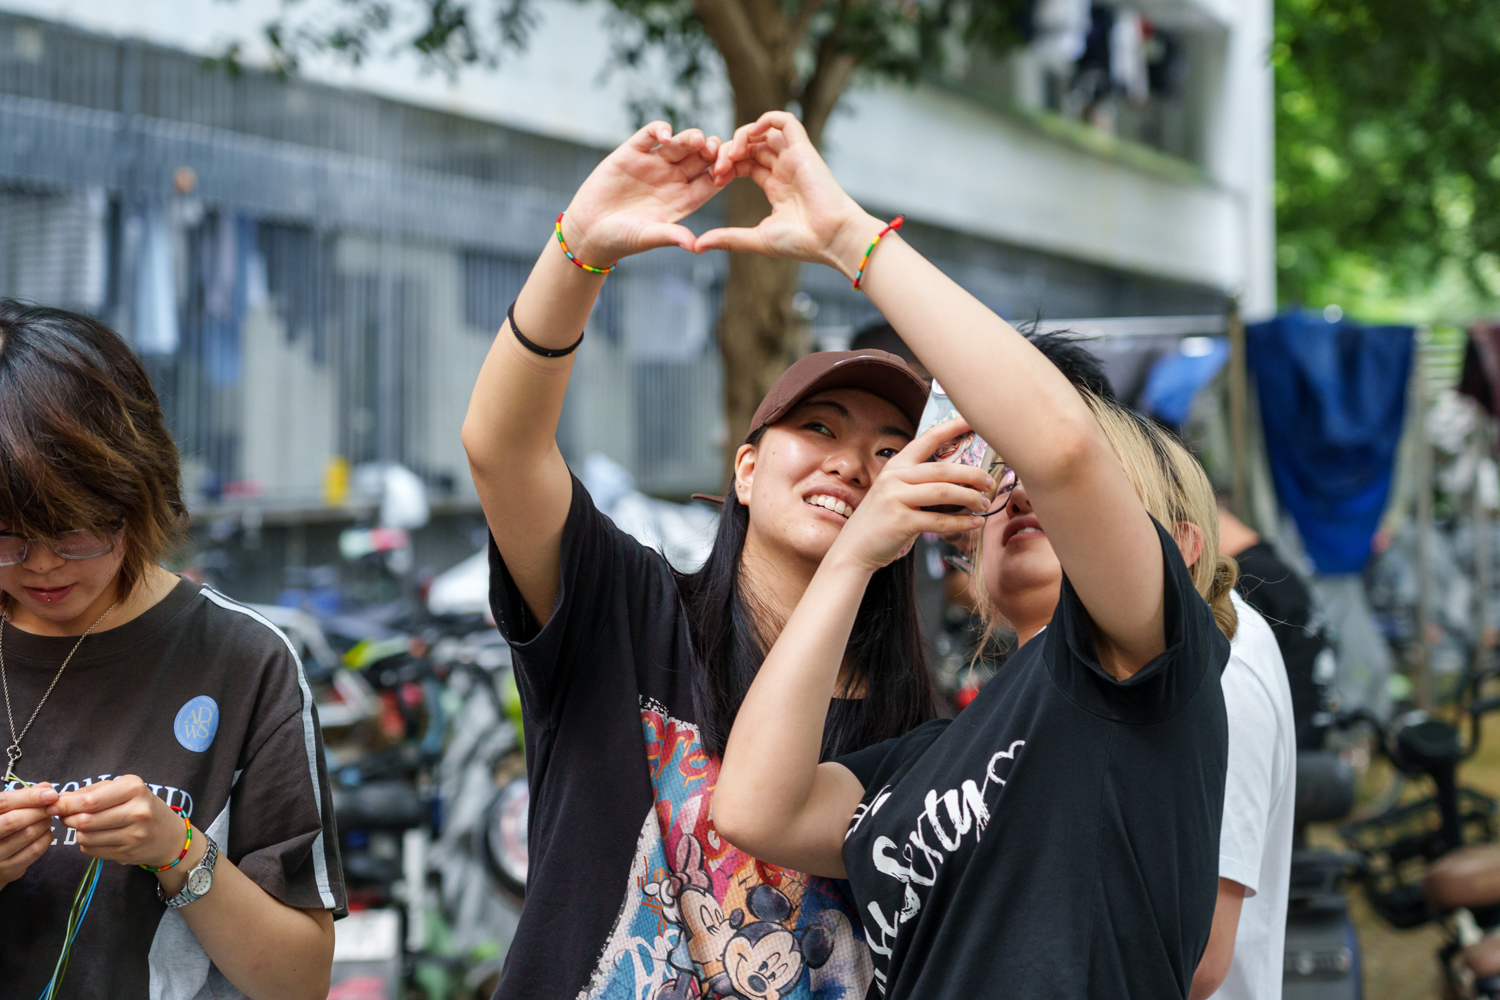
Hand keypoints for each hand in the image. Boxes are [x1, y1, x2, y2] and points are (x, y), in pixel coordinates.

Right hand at [0, 783, 57, 887]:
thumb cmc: (0, 828)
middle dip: (39, 811)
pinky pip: (35, 850)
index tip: (51, 793)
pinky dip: (46, 837)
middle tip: (52, 806)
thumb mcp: (4, 811)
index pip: (4, 803)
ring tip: (47, 817)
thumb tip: (46, 787)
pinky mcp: (8, 870)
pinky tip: (45, 831)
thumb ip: (22, 798)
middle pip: (15, 820)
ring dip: (45, 822)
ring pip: (28, 834)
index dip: (29, 796)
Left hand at [50, 775, 189, 868]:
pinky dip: (87, 844)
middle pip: (85, 820)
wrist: (169, 835)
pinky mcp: (127, 853)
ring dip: (78, 832)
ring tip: (84, 825)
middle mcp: (138, 811)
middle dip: (68, 819)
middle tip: (65, 816)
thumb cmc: (141, 806)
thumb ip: (91, 792)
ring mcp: (134, 835)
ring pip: (86, 837)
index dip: (66, 804)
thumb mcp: (123, 789)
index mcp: (135, 789)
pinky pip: (92, 850)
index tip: (53, 805)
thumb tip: (59, 800)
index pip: (90, 801)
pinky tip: (97, 836)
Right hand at [561, 122, 723, 266]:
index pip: (711, 181)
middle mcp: (672, 179)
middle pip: (700, 158)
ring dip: (691, 138)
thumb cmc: (621, 239)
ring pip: (680, 144)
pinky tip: (665, 135)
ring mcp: (653, 164)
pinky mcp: (631, 153)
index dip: (722, 173)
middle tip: (715, 149)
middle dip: (711, 151)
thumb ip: (671, 236)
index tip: (727, 171)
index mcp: (684, 199)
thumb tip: (696, 246)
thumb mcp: (647, 236)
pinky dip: (659, 129)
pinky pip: (650, 134)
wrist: (588, 231)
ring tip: (696, 140)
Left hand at [697, 111, 883, 278]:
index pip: (745, 164)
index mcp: (776, 187)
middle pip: (751, 146)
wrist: (831, 238)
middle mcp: (784, 169)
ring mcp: (794, 158)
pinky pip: (785, 121)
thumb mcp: (757, 239)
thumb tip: (698, 247)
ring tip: (730, 155)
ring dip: (741, 137)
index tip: (715, 178)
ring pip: (764, 132)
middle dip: (729, 152)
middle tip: (717, 167)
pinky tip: (749, 135)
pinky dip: (765, 120)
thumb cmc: (802, 242)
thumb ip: (728, 238)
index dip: (727, 165)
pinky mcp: (804, 149)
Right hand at [827, 417, 992, 574]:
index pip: (927, 439)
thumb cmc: (880, 522)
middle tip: (990, 482)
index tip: (972, 422)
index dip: (952, 428)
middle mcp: (894, 478)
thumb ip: (919, 484)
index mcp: (895, 466)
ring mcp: (896, 498)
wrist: (853, 550)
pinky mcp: (901, 521)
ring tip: (984, 504)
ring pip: (944, 492)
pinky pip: (940, 520)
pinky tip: (974, 523)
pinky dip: (961, 522)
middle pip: (943, 469)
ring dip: (970, 498)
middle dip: (972, 474)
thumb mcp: (894, 493)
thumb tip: (960, 482)